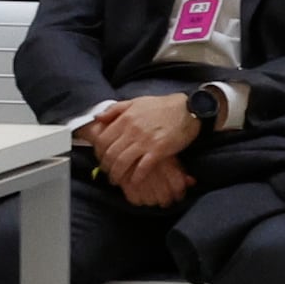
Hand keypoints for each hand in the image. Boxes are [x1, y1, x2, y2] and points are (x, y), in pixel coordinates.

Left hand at [77, 93, 201, 208]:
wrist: (187, 109)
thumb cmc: (161, 106)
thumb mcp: (136, 102)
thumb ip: (115, 109)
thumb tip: (97, 117)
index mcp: (125, 118)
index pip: (103, 140)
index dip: (99, 153)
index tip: (101, 159)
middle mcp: (132, 130)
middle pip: (111, 154)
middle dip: (106, 167)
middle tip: (107, 173)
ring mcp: (145, 141)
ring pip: (123, 162)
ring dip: (118, 174)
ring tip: (117, 180)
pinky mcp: (159, 150)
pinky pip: (142, 168)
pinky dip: (136, 177)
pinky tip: (134, 181)